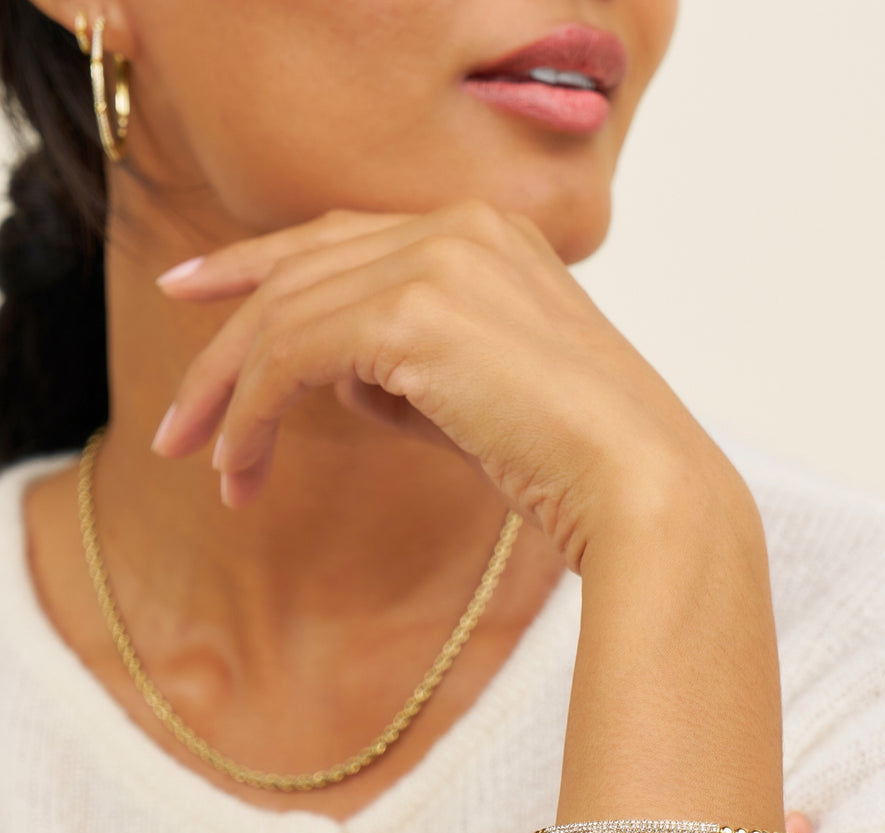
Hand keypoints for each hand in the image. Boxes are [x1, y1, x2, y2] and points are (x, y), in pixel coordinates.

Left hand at [152, 201, 746, 571]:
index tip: (191, 289)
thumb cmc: (570, 455)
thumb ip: (406, 365)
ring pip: (282, 315)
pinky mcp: (412, 313)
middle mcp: (455, 228)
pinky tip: (243, 467)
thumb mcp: (478, 392)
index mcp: (483, 233)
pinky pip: (290, 355)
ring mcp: (435, 260)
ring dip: (229, 395)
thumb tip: (335, 378)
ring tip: (204, 463)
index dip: (252, 262)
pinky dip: (252, 413)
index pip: (338, 235)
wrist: (639, 483)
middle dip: (222, 344)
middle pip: (296, 271)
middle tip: (176, 419)